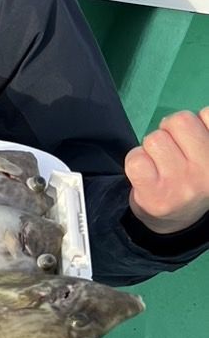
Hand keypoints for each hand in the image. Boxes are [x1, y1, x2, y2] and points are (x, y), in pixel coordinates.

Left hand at [125, 108, 208, 234]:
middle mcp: (208, 172)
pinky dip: (135, 160)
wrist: (173, 224)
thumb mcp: (206, 156)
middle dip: (169, 129)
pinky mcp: (155, 193)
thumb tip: (199, 113)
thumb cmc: (190, 180)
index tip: (193, 140)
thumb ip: (205, 131)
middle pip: (180, 120)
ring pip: (155, 138)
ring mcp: (182, 183)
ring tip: (159, 164)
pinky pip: (136, 158)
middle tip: (171, 150)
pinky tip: (146, 174)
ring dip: (151, 147)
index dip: (197, 122)